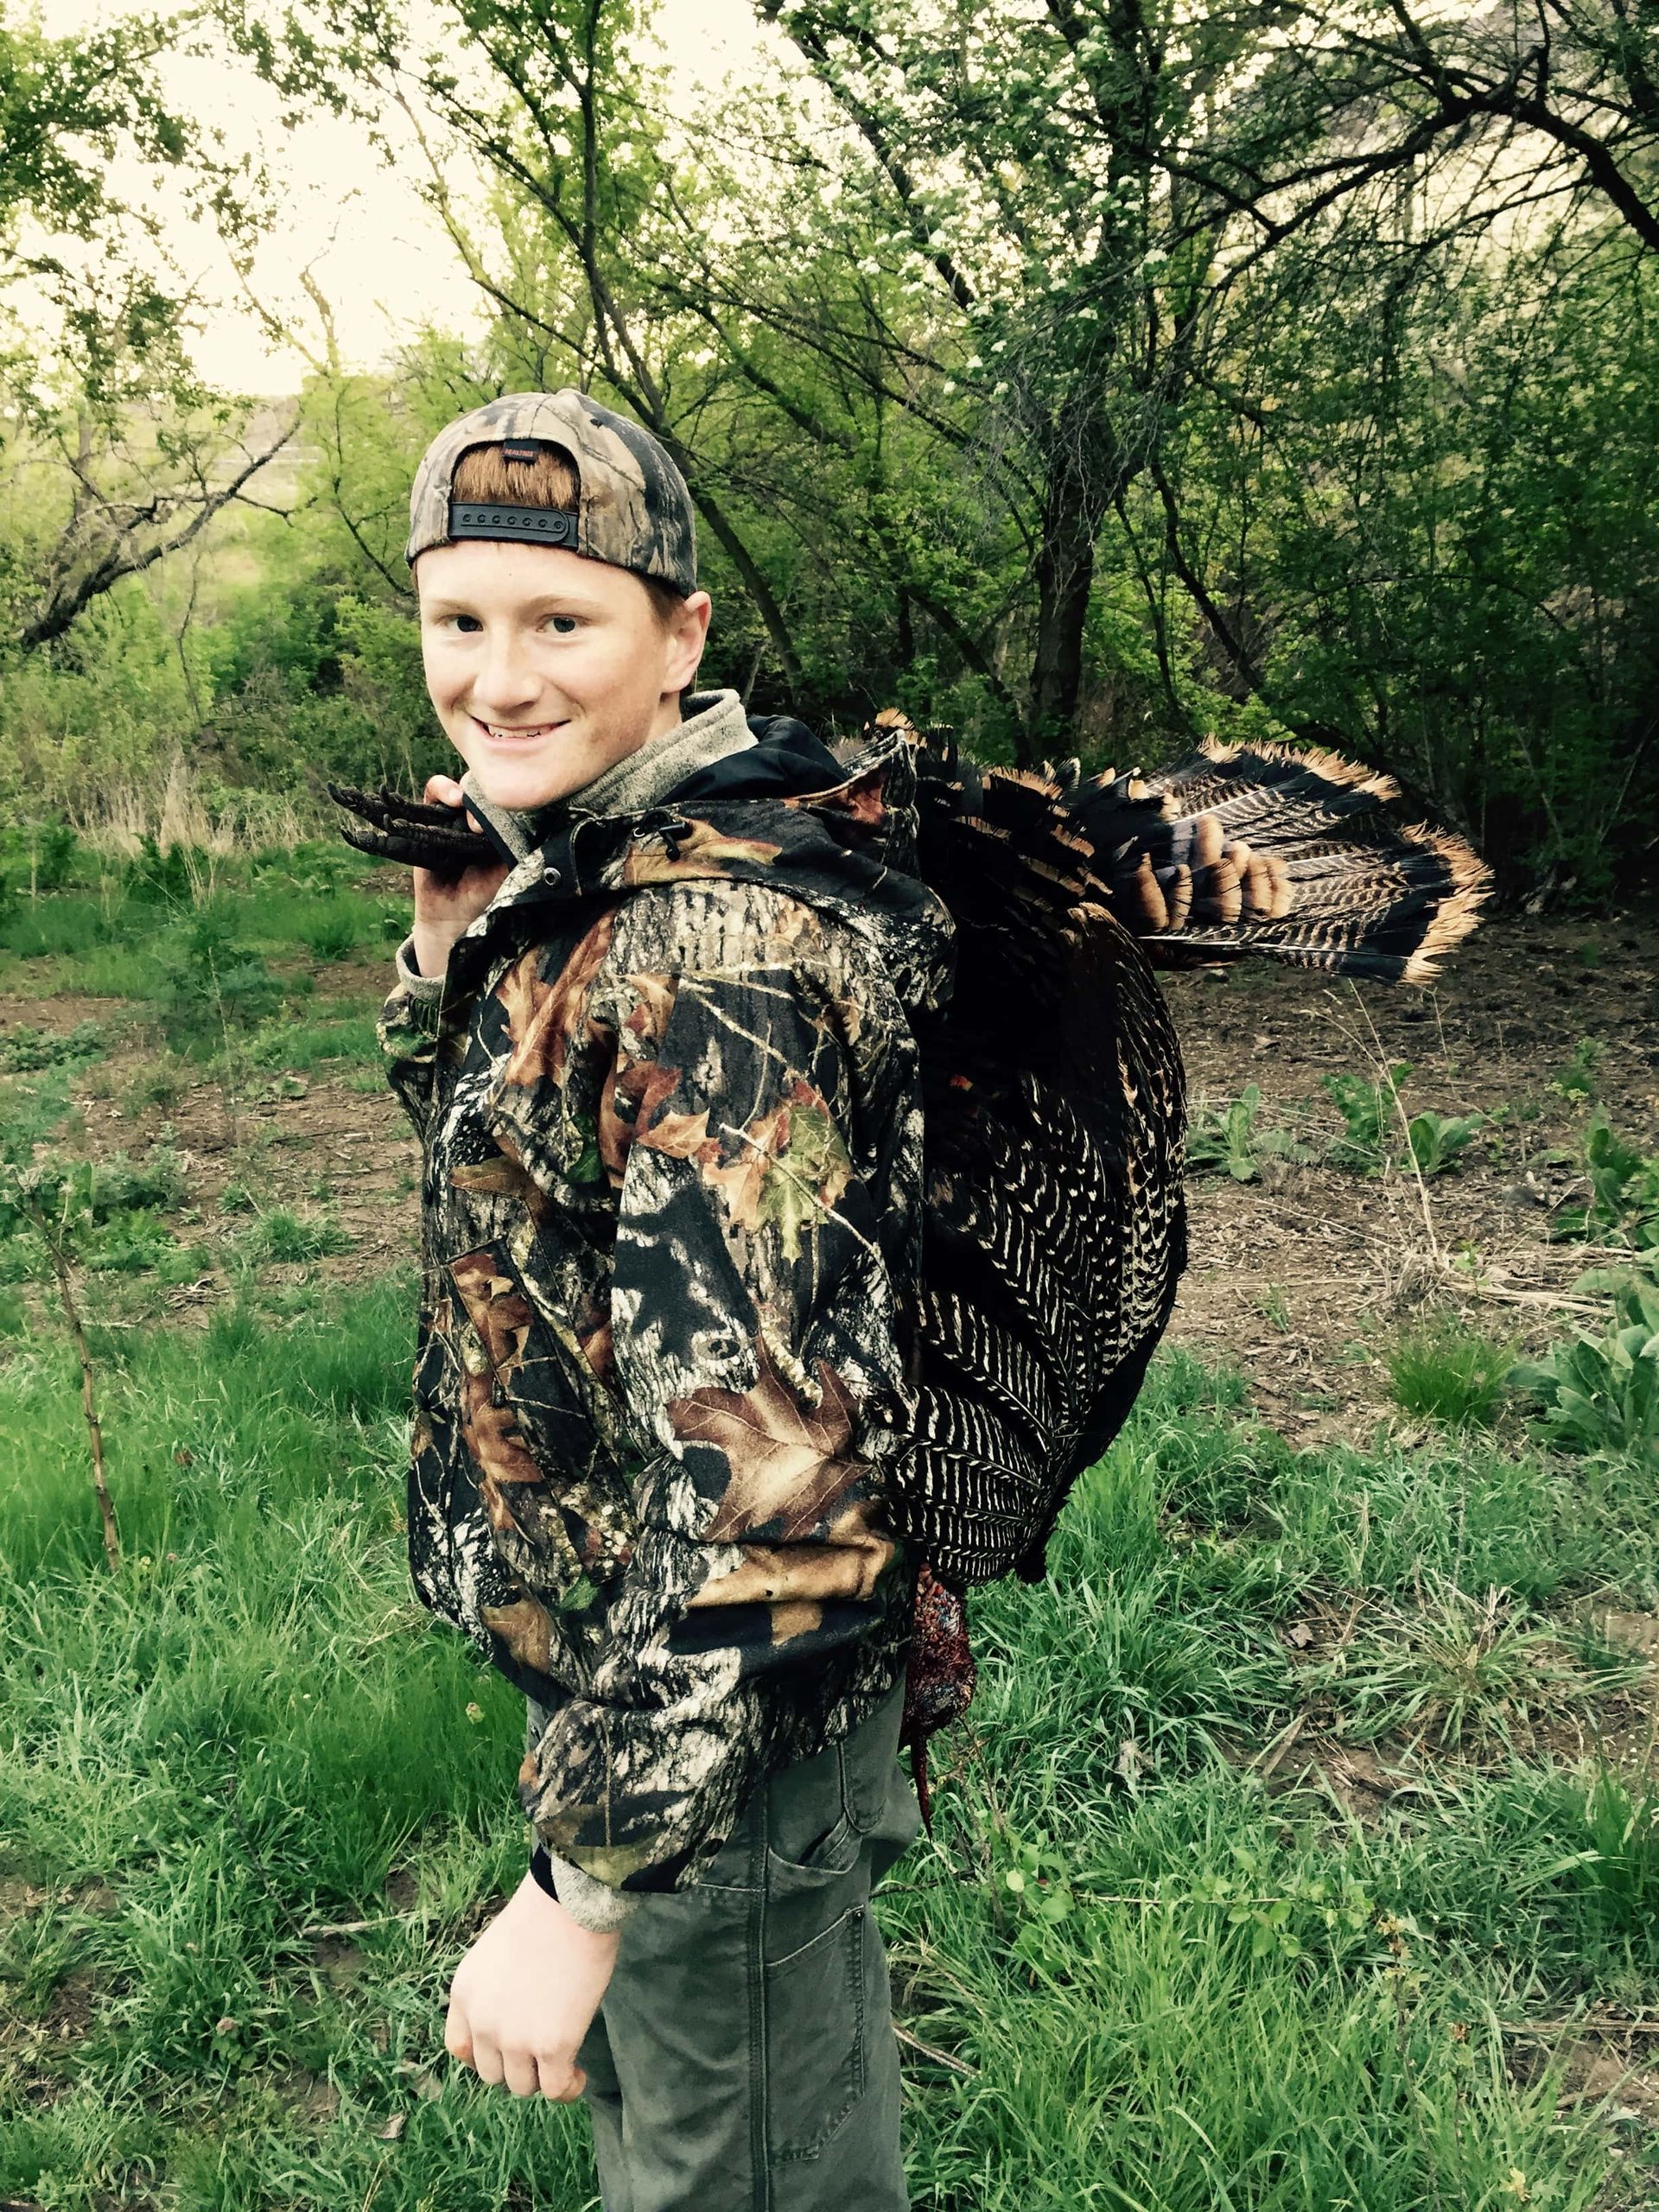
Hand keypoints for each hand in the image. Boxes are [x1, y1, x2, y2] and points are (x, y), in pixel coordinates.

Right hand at [409, 773, 511, 980]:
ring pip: (461, 785)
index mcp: (504, 826)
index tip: (511, 811)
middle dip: (485, 793)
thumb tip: (532, 819)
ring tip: (463, 802)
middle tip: (483, 820)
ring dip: (463, 788)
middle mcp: (481, 818)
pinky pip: (434, 792)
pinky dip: (441, 788)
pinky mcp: (431, 818)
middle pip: (485, 786)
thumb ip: (518, 844)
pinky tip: (451, 797)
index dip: (510, 797)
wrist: (454, 918)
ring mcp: (456, 816)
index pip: (509, 796)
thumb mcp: (510, 869)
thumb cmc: (486, 895)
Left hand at [444, 1868, 620, 2100]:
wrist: (570, 1905)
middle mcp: (482, 2023)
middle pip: (492, 2073)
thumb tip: (514, 2017)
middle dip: (516, 2065)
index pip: (460, 2048)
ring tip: (564, 2060)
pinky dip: (568, 2088)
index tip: (506, 2050)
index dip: (484, 2055)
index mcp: (463, 1995)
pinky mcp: (551, 2048)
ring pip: (523, 2086)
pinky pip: (555, 2089)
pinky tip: (579, 2074)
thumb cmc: (542, 1916)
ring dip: (542, 2076)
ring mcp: (515, 2039)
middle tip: (542, 2047)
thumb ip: (493, 1991)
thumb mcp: (494, 1955)